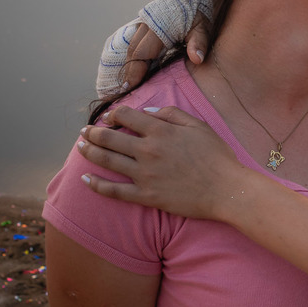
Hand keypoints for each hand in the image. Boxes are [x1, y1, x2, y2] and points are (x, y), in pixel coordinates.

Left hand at [77, 105, 243, 219]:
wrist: (227, 190)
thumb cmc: (217, 157)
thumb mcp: (198, 126)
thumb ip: (171, 114)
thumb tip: (146, 110)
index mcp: (160, 131)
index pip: (126, 116)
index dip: (113, 114)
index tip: (109, 117)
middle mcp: (148, 150)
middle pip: (109, 138)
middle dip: (93, 132)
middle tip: (84, 132)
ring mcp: (144, 174)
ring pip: (107, 161)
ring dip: (89, 152)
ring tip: (80, 147)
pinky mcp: (146, 196)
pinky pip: (114, 191)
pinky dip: (96, 184)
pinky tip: (85, 179)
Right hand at [122, 12, 209, 88]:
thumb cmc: (199, 14)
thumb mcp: (203, 27)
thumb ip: (199, 43)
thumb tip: (197, 60)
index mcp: (158, 27)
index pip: (142, 52)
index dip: (134, 71)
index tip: (129, 87)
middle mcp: (146, 26)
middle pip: (132, 52)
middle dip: (127, 72)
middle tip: (124, 91)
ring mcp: (143, 25)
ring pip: (130, 48)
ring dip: (127, 66)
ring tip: (124, 85)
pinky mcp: (144, 28)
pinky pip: (133, 44)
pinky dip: (131, 59)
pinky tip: (131, 73)